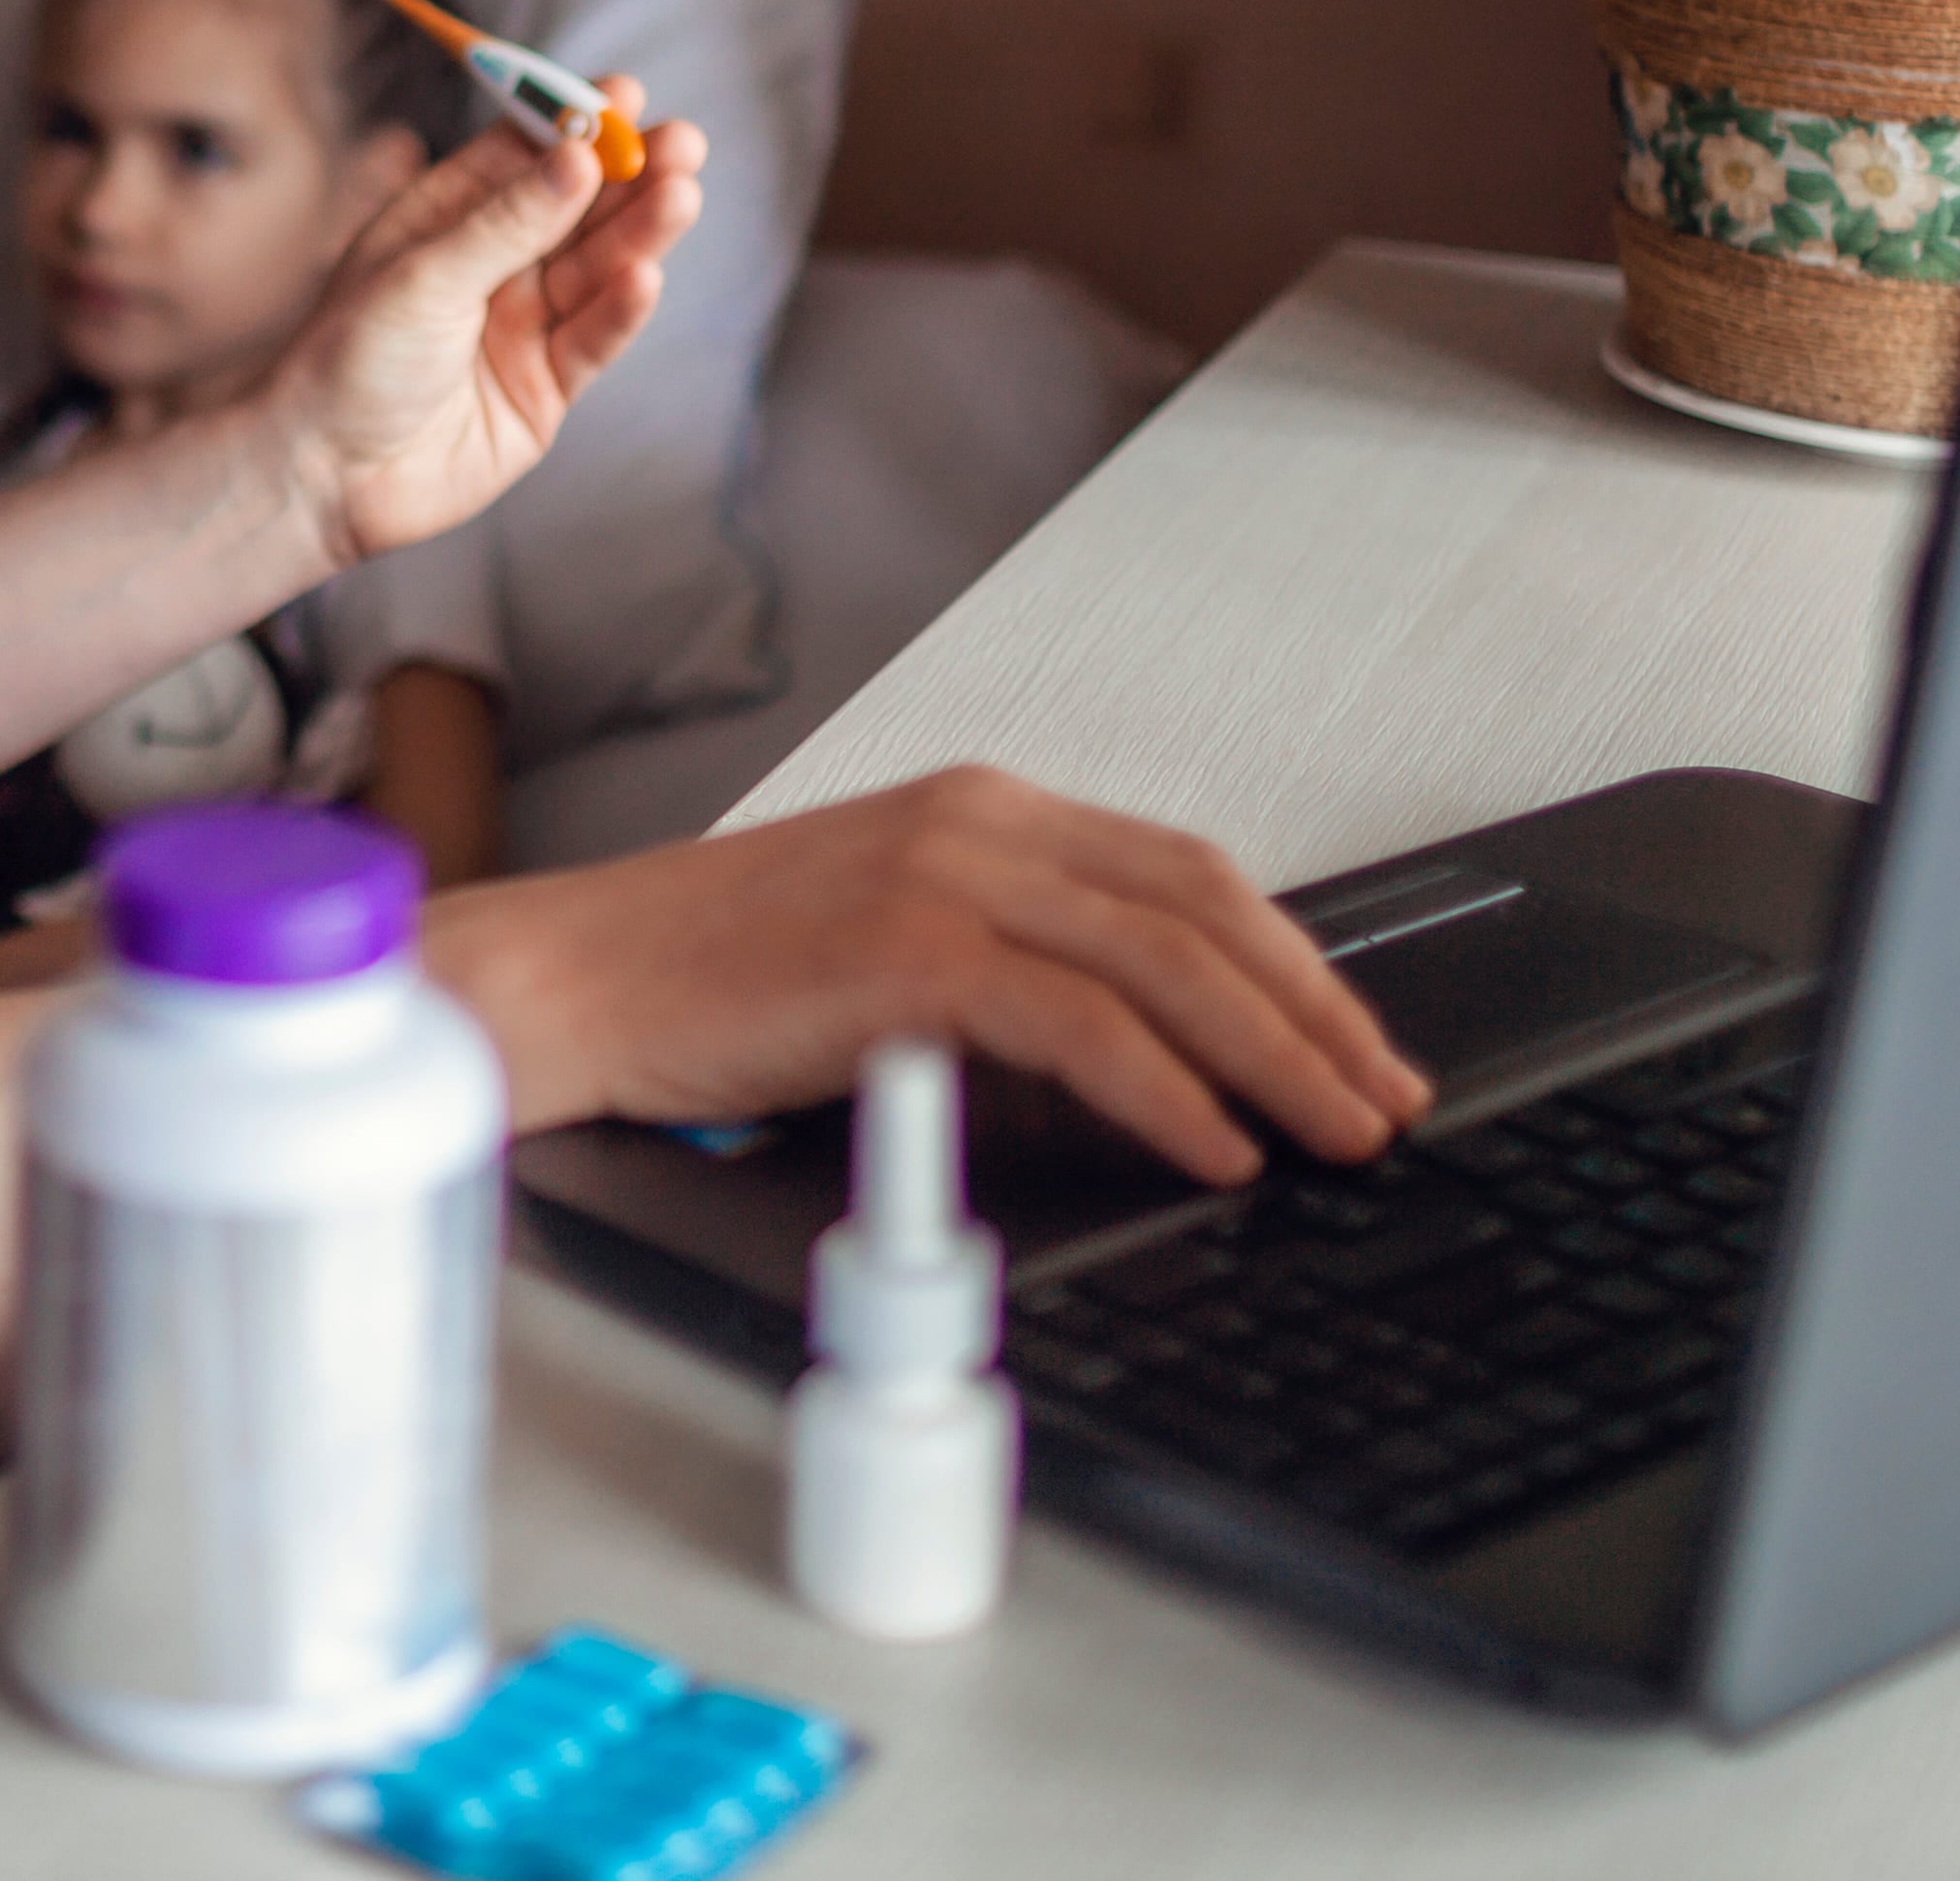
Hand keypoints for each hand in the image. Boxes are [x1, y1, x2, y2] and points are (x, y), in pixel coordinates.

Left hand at [278, 83, 705, 564]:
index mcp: (446, 218)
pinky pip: (593, 339)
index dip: (574, 124)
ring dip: (640, 233)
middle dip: (631, 174)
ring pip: (596, 268)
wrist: (323, 476)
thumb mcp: (423, 276)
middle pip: (576, 209)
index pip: (522, 156)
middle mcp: (492, 265)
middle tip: (683, 143)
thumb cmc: (347, 360)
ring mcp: (524, 326)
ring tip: (681, 195)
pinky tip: (646, 275)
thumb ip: (506, 223)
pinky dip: (621, 308)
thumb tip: (577, 158)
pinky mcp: (546, 388)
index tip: (624, 95)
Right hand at [433, 766, 1431, 1185]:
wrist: (574, 980)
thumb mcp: (889, 956)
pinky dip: (1170, 1093)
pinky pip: (1082, 1024)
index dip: (1292, 961)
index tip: (1355, 1043)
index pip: (1184, 875)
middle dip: (1316, 1012)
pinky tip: (1217, 1149)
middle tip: (1385, 1100)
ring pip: (1164, 960)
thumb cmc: (709, 985)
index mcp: (980, 810)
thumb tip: (1154, 1073)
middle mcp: (975, 821)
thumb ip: (1012, 980)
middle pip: (1202, 908)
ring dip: (1276, 1058)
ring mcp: (942, 875)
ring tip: (1335, 1137)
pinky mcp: (907, 949)